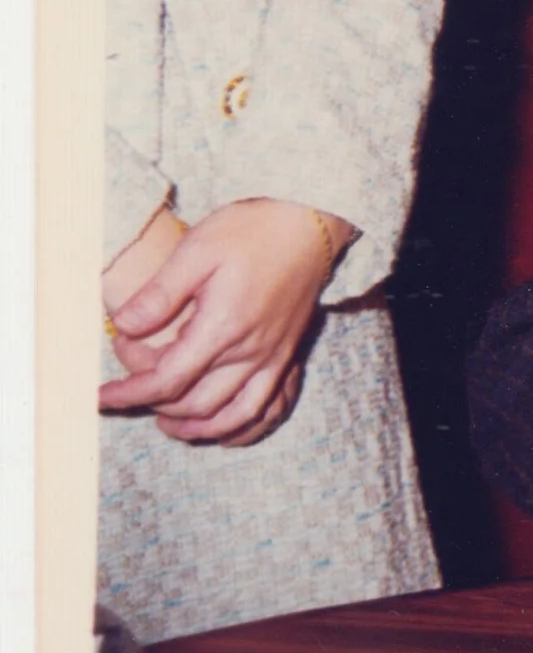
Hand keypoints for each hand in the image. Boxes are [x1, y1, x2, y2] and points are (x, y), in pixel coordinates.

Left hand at [97, 199, 353, 443]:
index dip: (129, 393)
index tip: (101, 396)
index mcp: (224, 327)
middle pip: (195, 403)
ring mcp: (274, 357)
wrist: (310, 223)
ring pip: (234, 416)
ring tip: (167, 424)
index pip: (167, 380)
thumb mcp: (196, 251)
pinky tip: (222, 423)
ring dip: (197, 428)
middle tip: (131, 381)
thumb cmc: (252, 232)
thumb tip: (123, 327)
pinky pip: (269, 408)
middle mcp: (252, 352)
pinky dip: (242, 427)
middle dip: (154, 403)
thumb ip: (159, 294)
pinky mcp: (287, 355)